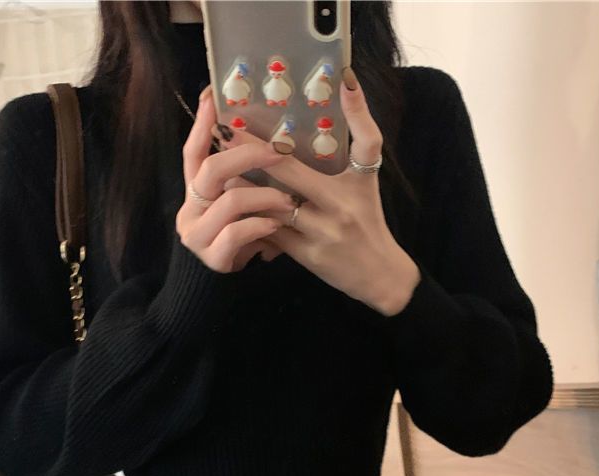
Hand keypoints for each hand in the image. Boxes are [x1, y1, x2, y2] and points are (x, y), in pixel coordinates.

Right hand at [176, 85, 296, 271]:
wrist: (222, 295)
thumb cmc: (243, 246)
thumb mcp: (244, 211)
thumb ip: (248, 185)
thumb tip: (279, 148)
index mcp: (196, 194)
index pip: (193, 151)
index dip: (202, 124)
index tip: (213, 96)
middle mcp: (190, 210)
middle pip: (211, 169)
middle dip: (247, 155)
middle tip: (279, 151)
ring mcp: (196, 234)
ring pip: (229, 200)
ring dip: (265, 196)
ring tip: (289, 200)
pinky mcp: (210, 257)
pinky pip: (237, 232)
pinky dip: (261, 224)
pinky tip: (277, 225)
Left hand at [214, 69, 421, 314]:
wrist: (380, 273)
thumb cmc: (371, 216)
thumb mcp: (370, 173)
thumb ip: (362, 128)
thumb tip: (347, 79)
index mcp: (345, 189)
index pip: (307, 159)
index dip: (267, 142)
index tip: (238, 121)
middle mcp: (329, 214)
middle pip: (281, 181)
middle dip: (247, 158)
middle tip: (219, 136)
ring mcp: (315, 237)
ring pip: (270, 209)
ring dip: (244, 190)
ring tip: (218, 170)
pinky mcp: (304, 257)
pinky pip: (272, 234)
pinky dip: (253, 218)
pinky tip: (234, 204)